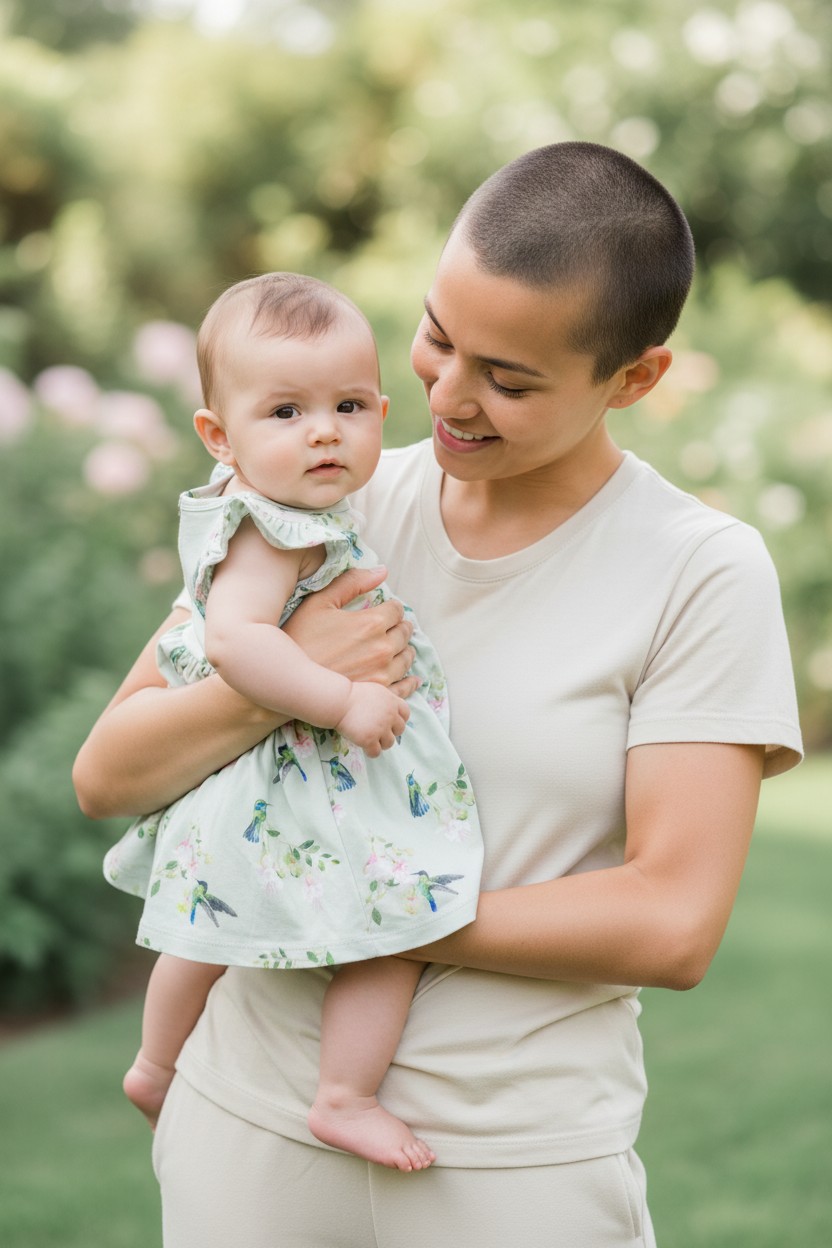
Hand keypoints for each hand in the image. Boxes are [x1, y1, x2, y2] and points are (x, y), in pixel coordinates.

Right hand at [283, 566, 419, 695]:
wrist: (288, 681)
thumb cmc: (299, 639)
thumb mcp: (320, 603)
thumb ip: (351, 583)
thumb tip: (382, 571)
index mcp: (372, 623)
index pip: (397, 610)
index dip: (391, 608)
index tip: (384, 611)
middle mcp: (383, 649)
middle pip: (405, 633)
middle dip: (399, 627)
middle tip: (392, 628)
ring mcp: (383, 675)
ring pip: (406, 658)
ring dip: (404, 651)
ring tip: (397, 650)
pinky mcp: (378, 696)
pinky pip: (404, 687)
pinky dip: (409, 682)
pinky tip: (411, 679)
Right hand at [334, 682, 410, 756]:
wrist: (339, 701)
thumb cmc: (352, 695)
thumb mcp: (375, 691)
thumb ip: (386, 700)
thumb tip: (391, 709)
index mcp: (392, 702)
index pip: (406, 714)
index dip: (399, 720)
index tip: (391, 723)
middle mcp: (390, 715)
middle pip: (400, 730)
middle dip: (390, 732)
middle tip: (379, 732)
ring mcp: (381, 728)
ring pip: (389, 743)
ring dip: (381, 743)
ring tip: (370, 740)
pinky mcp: (369, 739)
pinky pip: (376, 752)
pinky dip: (371, 752)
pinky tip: (364, 747)